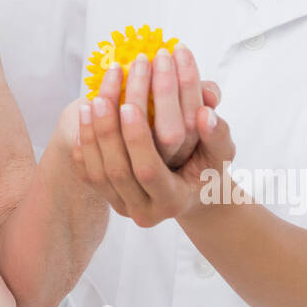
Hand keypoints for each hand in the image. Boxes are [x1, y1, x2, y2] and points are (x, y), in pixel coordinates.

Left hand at [71, 54, 238, 225]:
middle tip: (103, 96)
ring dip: (92, 134)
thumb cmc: (207, 167)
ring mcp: (122, 206)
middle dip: (109, 130)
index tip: (128, 104)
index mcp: (173, 201)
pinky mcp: (106, 197)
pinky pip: (87, 172)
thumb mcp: (221, 153)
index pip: (148, 171)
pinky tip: (85, 115)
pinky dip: (84, 143)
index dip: (137, 139)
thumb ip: (218, 134)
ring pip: (98, 172)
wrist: (190, 191)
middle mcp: (144, 211)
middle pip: (118, 170)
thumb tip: (206, 113)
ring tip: (92, 99)